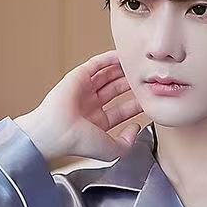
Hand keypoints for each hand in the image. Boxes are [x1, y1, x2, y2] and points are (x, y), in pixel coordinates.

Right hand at [14, 49, 144, 164]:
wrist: (57, 132)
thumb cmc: (78, 143)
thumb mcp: (111, 151)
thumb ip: (127, 142)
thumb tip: (136, 127)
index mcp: (97, 124)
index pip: (121, 111)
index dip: (136, 104)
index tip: (150, 98)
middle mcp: (90, 106)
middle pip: (115, 91)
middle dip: (130, 85)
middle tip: (146, 79)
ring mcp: (83, 91)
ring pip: (106, 76)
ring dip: (121, 71)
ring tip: (137, 65)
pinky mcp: (77, 77)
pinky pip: (95, 65)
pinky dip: (108, 59)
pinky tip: (122, 56)